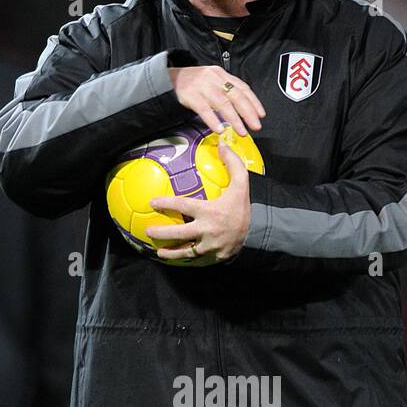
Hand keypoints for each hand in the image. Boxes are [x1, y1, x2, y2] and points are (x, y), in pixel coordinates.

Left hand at [147, 135, 250, 265]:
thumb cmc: (244, 208)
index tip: (152, 202)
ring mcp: (209, 247)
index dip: (166, 203)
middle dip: (161, 233)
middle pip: (178, 233)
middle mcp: (207, 230)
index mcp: (210, 212)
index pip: (183, 206)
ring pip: (185, 252)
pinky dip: (185, 261)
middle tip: (148, 230)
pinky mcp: (213, 258)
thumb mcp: (242, 184)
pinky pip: (195, 261)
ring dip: (170, 253)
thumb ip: (233, 164)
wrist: (258, 233)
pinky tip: (175, 260)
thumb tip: (222, 144)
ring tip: (159, 252)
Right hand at [168, 65, 264, 137]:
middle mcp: (214, 78)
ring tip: (241, 131)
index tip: (261, 115)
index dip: (253, 102)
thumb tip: (244, 110)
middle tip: (255, 126)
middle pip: (236, 95)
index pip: (242, 88)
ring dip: (234, 119)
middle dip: (248, 112)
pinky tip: (220, 129)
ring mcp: (202, 86)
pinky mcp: (190, 95)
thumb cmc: (194, 84)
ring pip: (222, 103)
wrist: (170, 79)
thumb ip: (227, 92)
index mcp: (222, 75)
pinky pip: (204, 110)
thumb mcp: (213, 82)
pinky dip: (213, 120)